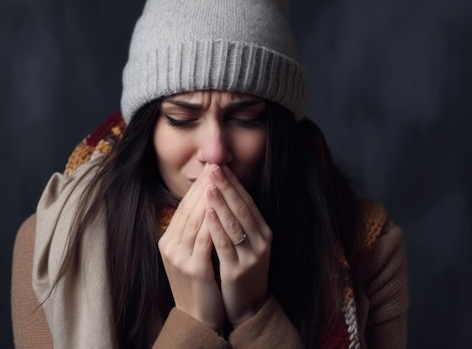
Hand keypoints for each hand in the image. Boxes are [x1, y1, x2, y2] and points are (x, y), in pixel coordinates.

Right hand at [158, 164, 224, 330]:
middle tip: (216, 166)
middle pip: (188, 209)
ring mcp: (179, 258)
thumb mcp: (189, 253)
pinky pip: (204, 239)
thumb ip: (191, 230)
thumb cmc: (198, 282)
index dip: (197, 186)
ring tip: (220, 179)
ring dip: (209, 198)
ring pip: (196, 220)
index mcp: (167, 241)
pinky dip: (213, 221)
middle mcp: (169, 247)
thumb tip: (203, 201)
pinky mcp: (194, 269)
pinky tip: (222, 208)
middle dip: (204, 186)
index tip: (211, 168)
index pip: (183, 207)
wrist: (198, 316)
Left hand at [204, 164, 272, 328]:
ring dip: (220, 202)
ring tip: (209, 185)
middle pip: (242, 208)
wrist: (248, 307)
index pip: (247, 201)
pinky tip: (207, 213)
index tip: (220, 165)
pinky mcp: (237, 270)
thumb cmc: (242, 270)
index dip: (233, 182)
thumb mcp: (246, 243)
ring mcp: (251, 256)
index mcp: (264, 231)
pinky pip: (225, 244)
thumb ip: (237, 221)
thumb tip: (221, 190)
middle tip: (214, 167)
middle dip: (227, 186)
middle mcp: (261, 241)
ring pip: (234, 223)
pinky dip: (216, 227)